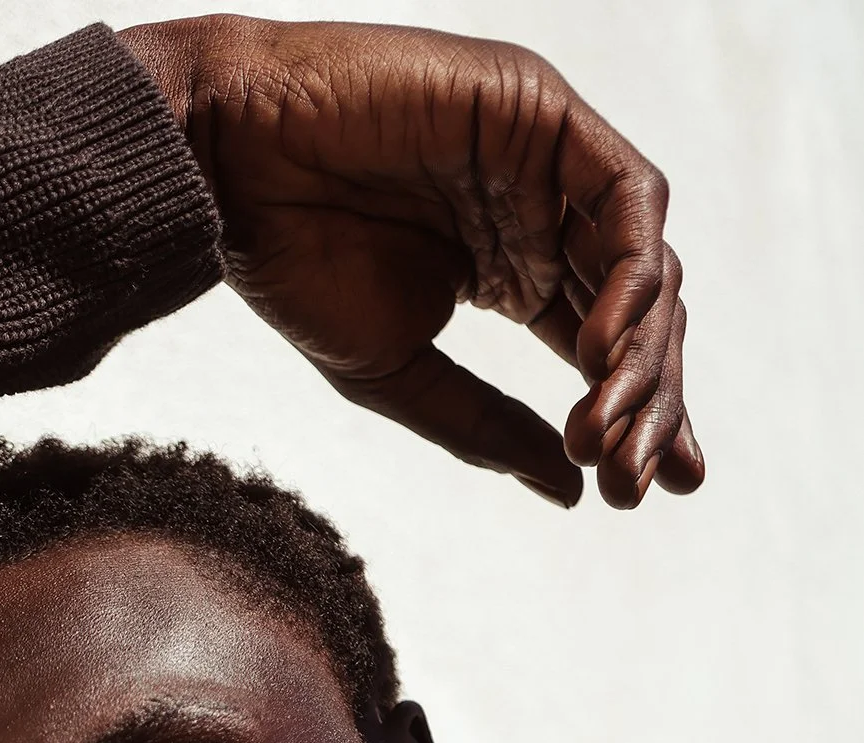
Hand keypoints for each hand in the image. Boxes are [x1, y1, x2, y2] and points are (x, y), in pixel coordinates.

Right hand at [119, 16, 701, 508]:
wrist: (233, 167)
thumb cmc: (294, 261)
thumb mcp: (398, 373)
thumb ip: (484, 426)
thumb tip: (571, 489)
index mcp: (513, 269)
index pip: (602, 349)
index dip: (637, 417)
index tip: (640, 492)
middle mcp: (542, 214)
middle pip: (637, 312)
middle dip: (650, 401)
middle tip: (635, 479)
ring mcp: (548, 160)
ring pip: (645, 260)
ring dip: (641, 352)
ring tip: (609, 426)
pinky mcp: (542, 111)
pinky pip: (624, 196)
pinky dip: (630, 272)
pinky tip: (600, 348)